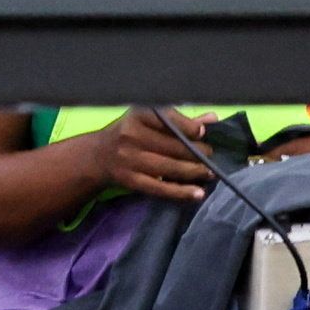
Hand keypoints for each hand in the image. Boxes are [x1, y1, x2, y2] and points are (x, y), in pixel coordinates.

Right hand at [95, 106, 226, 203]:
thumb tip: (212, 119)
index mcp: (137, 116)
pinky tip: (198, 193)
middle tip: (209, 156)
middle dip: (198, 152)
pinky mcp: (131, 180)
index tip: (202, 134)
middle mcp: (132, 135)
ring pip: (171, 167)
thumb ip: (179, 120)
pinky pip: (161, 188)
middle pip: (175, 146)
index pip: (170, 120)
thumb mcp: (148, 121)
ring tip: (208, 173)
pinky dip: (182, 192)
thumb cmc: (129, 133)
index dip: (191, 128)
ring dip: (195, 171)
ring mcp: (130, 159)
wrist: (97, 156)